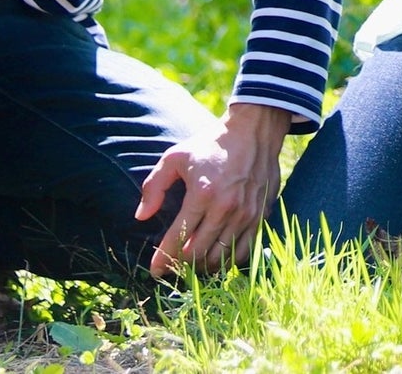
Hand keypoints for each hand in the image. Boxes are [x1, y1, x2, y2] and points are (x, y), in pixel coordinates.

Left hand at [135, 102, 290, 276]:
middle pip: (198, 253)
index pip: (178, 237)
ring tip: (190, 265)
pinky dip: (227, 261)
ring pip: (221, 257)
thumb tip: (141, 216)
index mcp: (202, 193)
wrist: (254, 130)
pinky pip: (243, 251)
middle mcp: (225, 208)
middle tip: (170, 268)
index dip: (163, 258)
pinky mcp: (260, 216)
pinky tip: (215, 258)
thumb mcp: (175, 157)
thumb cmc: (211, 143)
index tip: (154, 270)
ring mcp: (246, 214)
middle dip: (180, 266)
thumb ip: (154, 186)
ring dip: (203, 267)